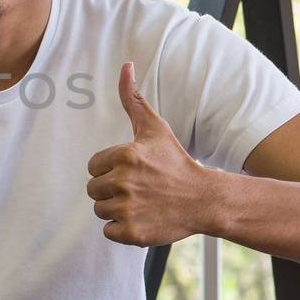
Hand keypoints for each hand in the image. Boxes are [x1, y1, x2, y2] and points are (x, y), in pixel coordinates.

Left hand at [85, 62, 209, 246]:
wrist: (205, 199)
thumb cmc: (176, 162)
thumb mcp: (155, 128)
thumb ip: (134, 99)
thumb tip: (125, 67)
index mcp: (124, 156)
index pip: (93, 167)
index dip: (110, 170)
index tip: (133, 171)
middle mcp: (123, 182)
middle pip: (93, 190)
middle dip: (112, 190)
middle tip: (139, 189)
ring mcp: (127, 209)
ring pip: (100, 210)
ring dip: (117, 209)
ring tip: (142, 203)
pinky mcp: (132, 233)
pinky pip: (109, 231)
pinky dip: (123, 228)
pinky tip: (143, 218)